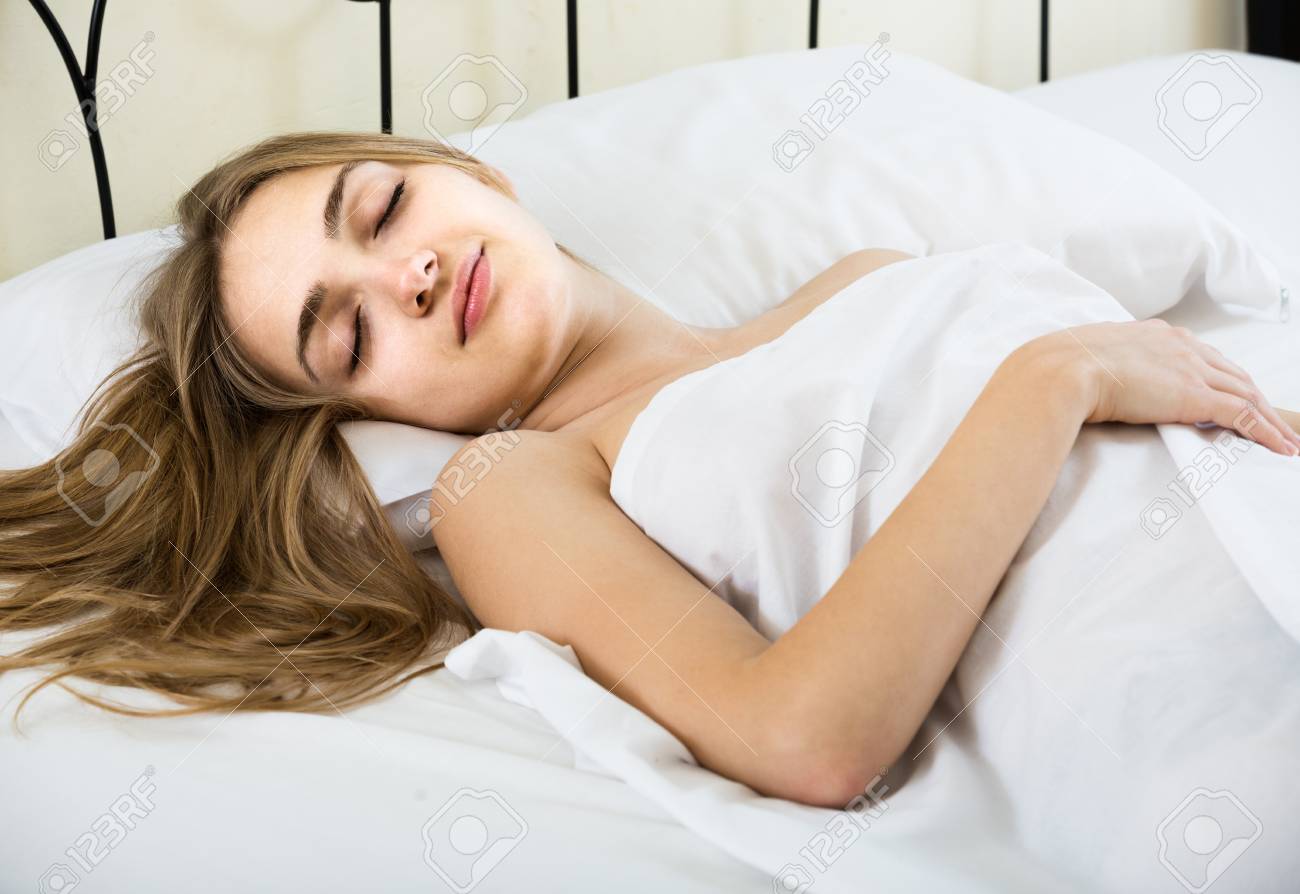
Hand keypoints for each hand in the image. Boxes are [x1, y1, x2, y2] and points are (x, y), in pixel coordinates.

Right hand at [1032, 320, 1299, 456]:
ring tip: (1283, 438)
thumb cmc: (1059, 367)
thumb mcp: (1086, 358)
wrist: (1059, 370)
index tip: (1230, 392)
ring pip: (1246, 393)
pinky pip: (1243, 414)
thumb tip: (1089, 381)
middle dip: (1255, 396)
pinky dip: (1265, 431)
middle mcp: (1180, 345)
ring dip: (1269, 417)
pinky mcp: (1195, 396)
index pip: (1202, 356)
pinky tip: (1279, 447)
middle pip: (1232, 373)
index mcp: (1154, 334)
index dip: (1221, 376)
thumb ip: (1101, 366)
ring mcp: (1190, 369)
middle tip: (1270, 418)